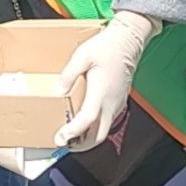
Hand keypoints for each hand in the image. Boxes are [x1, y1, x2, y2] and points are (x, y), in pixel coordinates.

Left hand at [54, 12, 159, 151]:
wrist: (128, 41)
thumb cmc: (107, 46)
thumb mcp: (82, 55)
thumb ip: (68, 74)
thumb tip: (57, 91)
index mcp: (101, 92)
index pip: (87, 120)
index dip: (73, 132)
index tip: (60, 138)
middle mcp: (111, 102)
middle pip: (98, 135)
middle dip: (80, 144)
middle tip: (63, 143)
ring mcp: (117, 104)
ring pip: (104, 131)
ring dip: (88, 138)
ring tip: (71, 137)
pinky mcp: (119, 101)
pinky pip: (107, 122)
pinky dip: (95, 129)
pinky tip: (84, 124)